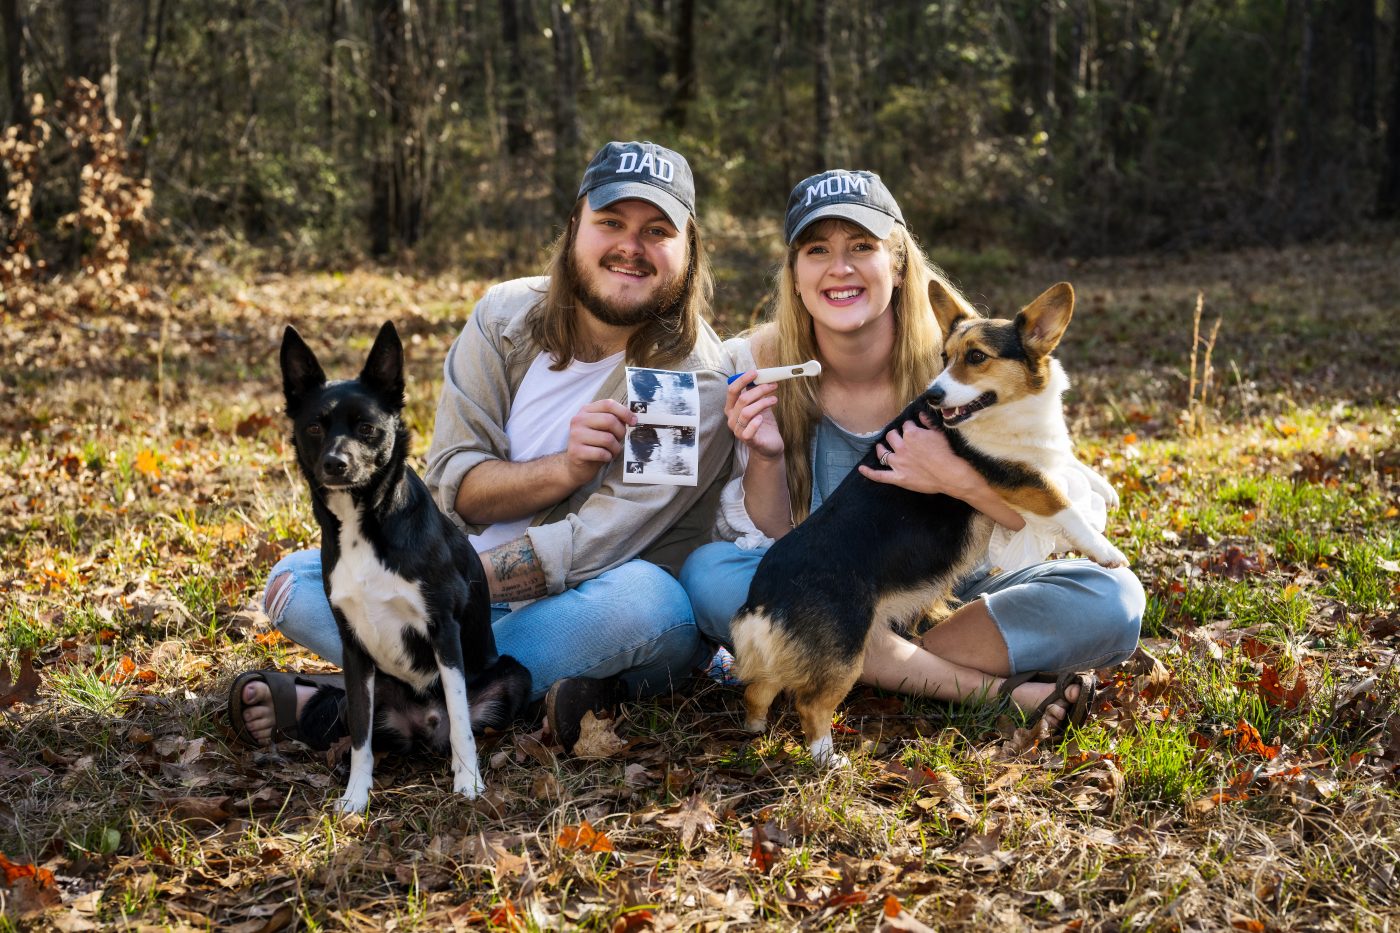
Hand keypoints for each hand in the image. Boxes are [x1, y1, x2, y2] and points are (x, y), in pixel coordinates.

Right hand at [562, 398, 633, 486]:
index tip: (634, 421)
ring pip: (607, 438)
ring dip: (615, 447)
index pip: (608, 404)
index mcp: (586, 410)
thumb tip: (633, 417)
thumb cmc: (594, 444)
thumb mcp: (602, 428)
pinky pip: (601, 453)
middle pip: (609, 420)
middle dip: (620, 432)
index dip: (624, 412)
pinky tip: (605, 457)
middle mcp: (578, 420)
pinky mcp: (576, 451)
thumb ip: (614, 419)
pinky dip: (608, 457)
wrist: (576, 465)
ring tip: (613, 451)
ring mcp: (575, 435)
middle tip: (620, 440)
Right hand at [725, 371, 783, 460]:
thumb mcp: (759, 404)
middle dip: (759, 390)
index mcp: (732, 408)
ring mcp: (738, 430)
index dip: (742, 380)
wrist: (769, 444)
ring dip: (762, 403)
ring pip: (747, 412)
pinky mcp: (747, 440)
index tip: (755, 372)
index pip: (732, 390)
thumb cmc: (763, 423)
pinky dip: (755, 423)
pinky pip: (748, 431)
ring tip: (774, 399)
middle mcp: (732, 418)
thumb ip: (756, 392)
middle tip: (772, 385)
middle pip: (742, 399)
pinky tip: (763, 418)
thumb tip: (760, 375)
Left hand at [858, 416, 984, 499]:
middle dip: (893, 435)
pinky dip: (869, 472)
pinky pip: (880, 476)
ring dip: (881, 449)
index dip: (908, 428)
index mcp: (911, 434)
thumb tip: (919, 414)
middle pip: (891, 436)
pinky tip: (861, 468)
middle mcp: (901, 447)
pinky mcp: (898, 477)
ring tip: (881, 447)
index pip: (905, 426)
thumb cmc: (947, 452)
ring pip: (883, 453)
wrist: (951, 474)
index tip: (912, 430)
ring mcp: (898, 463)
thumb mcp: (939, 432)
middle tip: (897, 438)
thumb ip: (927, 422)